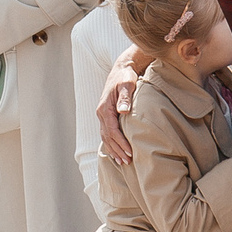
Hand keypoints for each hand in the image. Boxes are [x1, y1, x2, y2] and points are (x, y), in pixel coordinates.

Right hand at [96, 47, 141, 164]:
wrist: (121, 70)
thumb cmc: (126, 77)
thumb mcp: (127, 85)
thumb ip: (125, 97)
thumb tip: (122, 111)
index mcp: (104, 108)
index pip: (112, 130)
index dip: (120, 142)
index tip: (130, 151)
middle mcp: (101, 113)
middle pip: (108, 137)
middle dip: (117, 150)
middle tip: (128, 161)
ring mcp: (102, 115)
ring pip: (106, 137)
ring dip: (114, 150)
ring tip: (123, 162)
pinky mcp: (106, 116)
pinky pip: (106, 133)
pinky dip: (111, 144)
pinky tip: (117, 152)